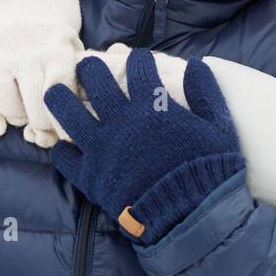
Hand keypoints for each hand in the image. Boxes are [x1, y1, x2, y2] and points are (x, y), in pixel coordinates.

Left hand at [43, 49, 243, 243]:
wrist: (191, 217)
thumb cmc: (209, 170)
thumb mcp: (218, 127)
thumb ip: (206, 92)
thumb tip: (195, 64)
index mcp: (153, 107)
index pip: (138, 67)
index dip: (138, 58)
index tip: (139, 58)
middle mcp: (122, 122)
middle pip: (94, 80)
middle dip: (90, 68)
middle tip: (88, 67)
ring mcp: (102, 149)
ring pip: (66, 112)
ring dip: (60, 98)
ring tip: (57, 93)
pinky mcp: (90, 178)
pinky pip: (63, 157)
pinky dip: (62, 149)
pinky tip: (66, 145)